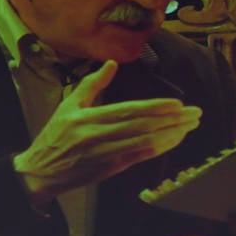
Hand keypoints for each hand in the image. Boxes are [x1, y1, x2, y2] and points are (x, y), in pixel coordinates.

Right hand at [13, 60, 201, 206]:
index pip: (129, 111)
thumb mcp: (68, 105)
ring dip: (171, 134)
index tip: (177, 103)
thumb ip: (92, 84)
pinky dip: (158, 149)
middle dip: (172, 119)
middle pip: (142, 126)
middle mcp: (98, 136)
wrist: (40, 171)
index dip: (156, 107)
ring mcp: (105, 154)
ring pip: (144, 143)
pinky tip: (173, 141)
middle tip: (195, 113)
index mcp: (88, 118)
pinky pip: (139, 157)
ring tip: (190, 126)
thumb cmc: (54, 137)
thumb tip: (112, 64)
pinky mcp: (109, 168)